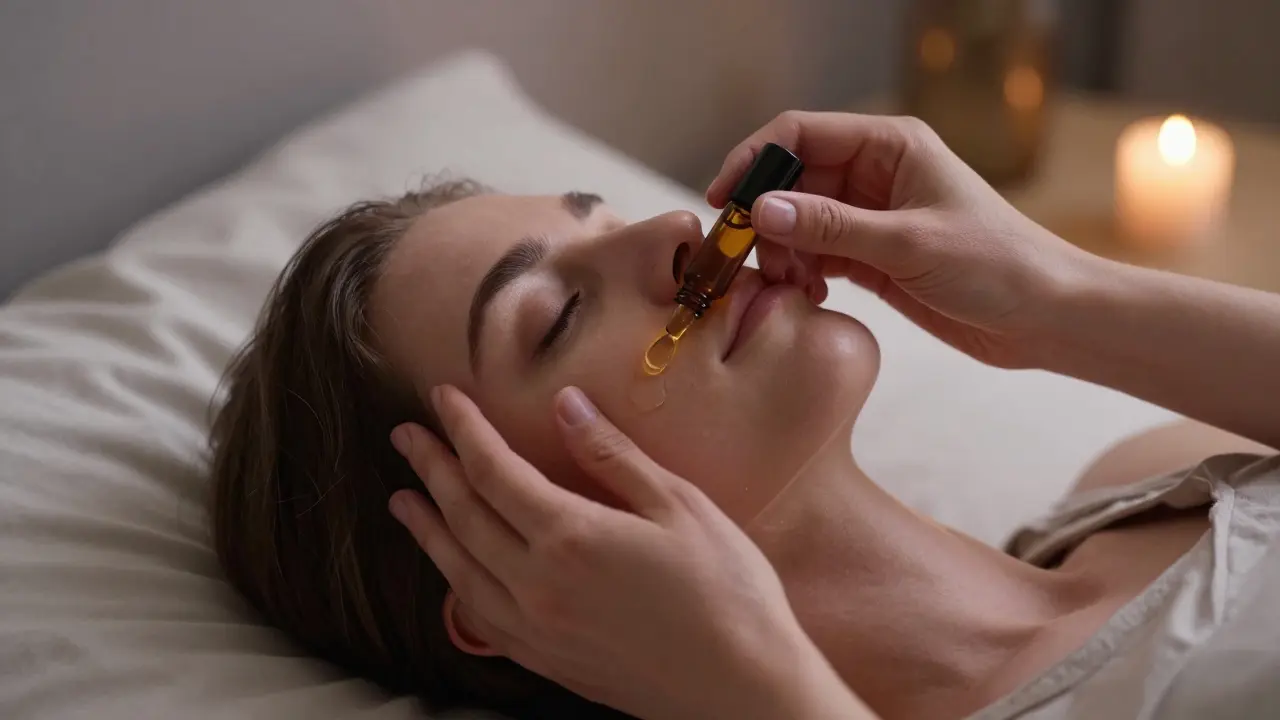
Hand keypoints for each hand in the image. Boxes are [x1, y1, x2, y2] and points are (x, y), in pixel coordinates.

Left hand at [387, 385, 864, 719]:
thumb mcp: (679, 506)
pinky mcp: (546, 661)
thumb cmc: (727, 593)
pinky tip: (451, 574)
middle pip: (463, 516)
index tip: (441, 396)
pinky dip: (454, 585)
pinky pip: (479, 618)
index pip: (493, 470)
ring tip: (403, 501)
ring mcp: (536, 629)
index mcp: (569, 536)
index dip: (463, 428)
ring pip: (458, 570)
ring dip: (427, 529)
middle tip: (404, 435)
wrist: (742, 691)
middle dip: (431, 470)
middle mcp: (537, 585)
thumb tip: (565, 404)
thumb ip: (612, 456)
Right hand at [707, 111, 1092, 368]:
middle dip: (766, 217)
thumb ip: (832, 227)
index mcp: (891, 145)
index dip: (755, 160)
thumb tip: (762, 209)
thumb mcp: (908, 243)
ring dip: (782, 251)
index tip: (725, 200)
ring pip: (798, 221)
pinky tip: (805, 295)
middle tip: (750, 257)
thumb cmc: (996, 265)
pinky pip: (815, 254)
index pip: (801, 133)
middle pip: (792, 180)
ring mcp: (872, 215)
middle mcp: (876, 173)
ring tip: (787, 284)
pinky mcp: (872, 256)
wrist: (1046, 317)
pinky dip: (801, 272)